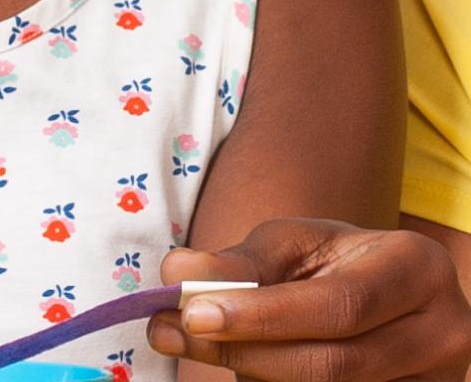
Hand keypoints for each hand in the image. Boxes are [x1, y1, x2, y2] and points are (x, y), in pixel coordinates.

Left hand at [148, 218, 470, 380]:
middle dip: (244, 351)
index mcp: (416, 269)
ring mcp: (435, 380)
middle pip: (333, 363)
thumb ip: (240, 261)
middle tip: (171, 332)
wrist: (381, 295)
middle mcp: (441, 332)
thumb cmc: (332, 262)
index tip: (193, 313)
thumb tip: (177, 272)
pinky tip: (242, 368)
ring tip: (192, 344)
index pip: (338, 305)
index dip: (263, 315)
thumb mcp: (292, 245)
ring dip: (251, 373)